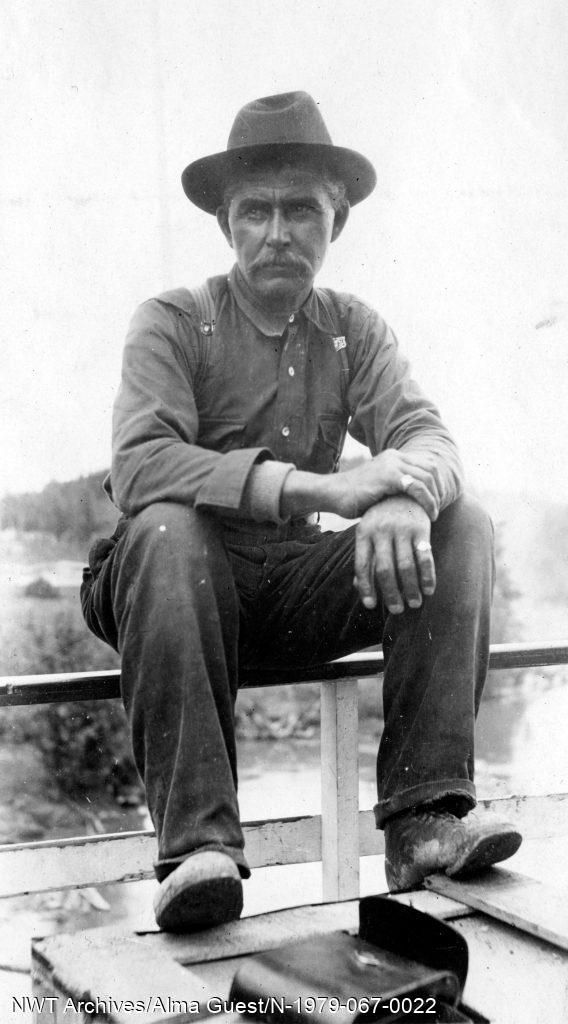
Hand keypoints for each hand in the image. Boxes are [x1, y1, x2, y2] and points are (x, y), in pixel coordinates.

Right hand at [327, 449, 441, 520]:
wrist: (332, 494)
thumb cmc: (353, 498)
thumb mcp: (380, 488)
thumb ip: (397, 488)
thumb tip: (416, 503)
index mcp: (394, 456)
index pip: (426, 464)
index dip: (437, 483)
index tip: (438, 502)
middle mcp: (395, 456)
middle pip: (431, 469)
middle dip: (440, 490)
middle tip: (438, 509)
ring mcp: (392, 464)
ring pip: (428, 477)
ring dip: (435, 498)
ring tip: (434, 514)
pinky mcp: (388, 476)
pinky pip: (418, 487)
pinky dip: (428, 501)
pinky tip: (429, 514)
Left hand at [354, 496, 435, 613]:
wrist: (405, 490)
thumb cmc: (382, 517)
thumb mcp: (369, 532)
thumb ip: (365, 557)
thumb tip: (359, 587)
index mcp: (363, 532)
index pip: (362, 565)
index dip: (366, 587)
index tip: (371, 605)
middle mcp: (381, 530)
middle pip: (384, 569)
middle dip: (391, 593)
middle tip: (397, 610)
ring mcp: (401, 528)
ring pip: (406, 566)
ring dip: (411, 589)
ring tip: (414, 604)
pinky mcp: (420, 528)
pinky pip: (425, 557)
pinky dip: (427, 576)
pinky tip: (429, 589)